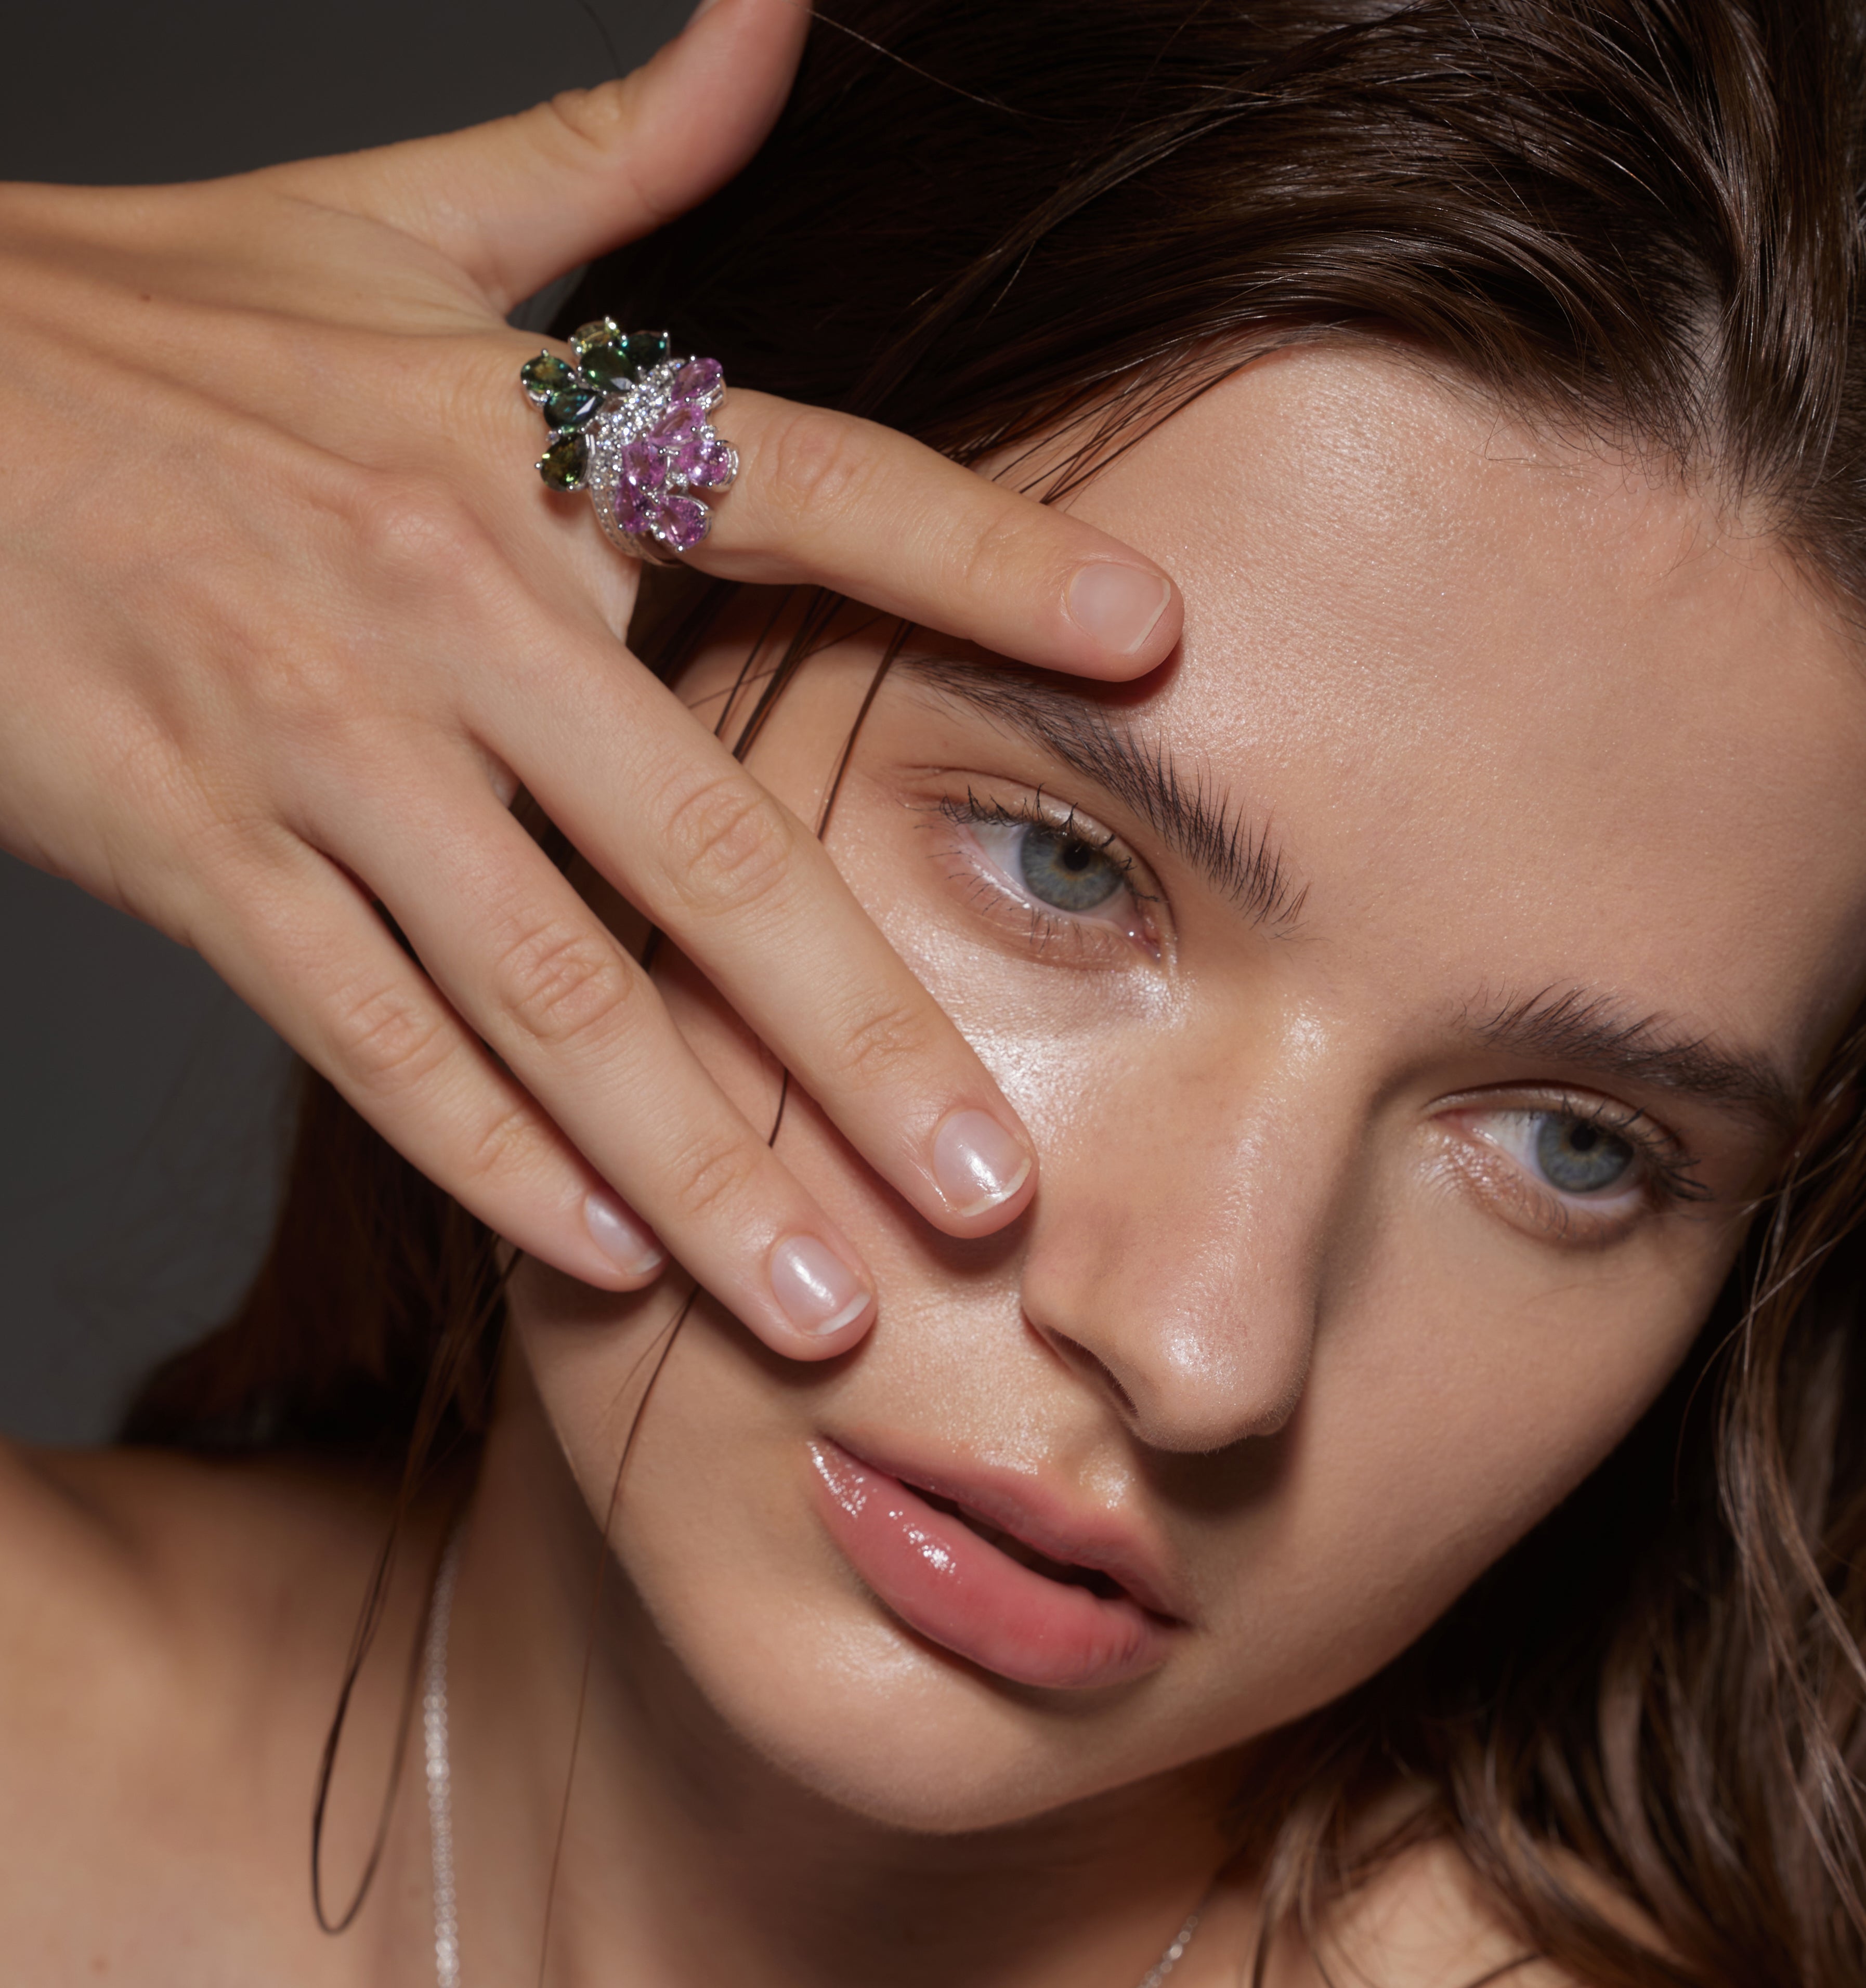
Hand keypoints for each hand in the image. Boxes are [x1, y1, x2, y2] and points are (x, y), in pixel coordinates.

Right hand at [0, 0, 1180, 1359]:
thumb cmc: (150, 319)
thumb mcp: (385, 214)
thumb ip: (610, 151)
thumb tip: (775, 20)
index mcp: (509, 433)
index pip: (803, 486)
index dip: (984, 557)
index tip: (1151, 645)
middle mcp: (438, 598)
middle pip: (706, 846)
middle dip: (864, 1041)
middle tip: (1000, 1197)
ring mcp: (315, 743)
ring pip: (549, 993)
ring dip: (703, 1167)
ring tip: (832, 1307)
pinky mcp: (195, 852)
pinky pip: (374, 1032)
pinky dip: (491, 1156)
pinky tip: (607, 1265)